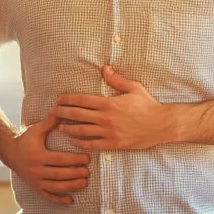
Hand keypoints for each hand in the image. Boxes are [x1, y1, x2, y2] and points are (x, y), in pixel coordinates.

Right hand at [0, 112, 89, 204]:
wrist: (10, 152)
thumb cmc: (26, 139)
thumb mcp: (36, 129)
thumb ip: (50, 121)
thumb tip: (61, 107)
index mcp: (38, 155)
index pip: (59, 160)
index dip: (74, 160)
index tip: (87, 159)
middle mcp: (36, 170)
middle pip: (58, 175)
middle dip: (74, 174)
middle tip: (88, 172)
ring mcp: (35, 180)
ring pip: (55, 187)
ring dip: (70, 187)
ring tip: (84, 183)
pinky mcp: (35, 187)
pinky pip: (47, 196)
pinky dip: (58, 200)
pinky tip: (70, 200)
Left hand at [54, 66, 173, 149]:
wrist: (161, 125)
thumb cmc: (148, 105)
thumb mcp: (133, 88)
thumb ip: (117, 80)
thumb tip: (104, 69)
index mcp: (109, 103)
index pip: (82, 100)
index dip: (68, 99)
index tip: (59, 99)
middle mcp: (106, 118)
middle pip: (77, 115)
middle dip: (62, 113)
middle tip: (52, 112)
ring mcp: (109, 132)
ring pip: (82, 131)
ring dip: (68, 129)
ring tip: (59, 128)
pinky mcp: (113, 144)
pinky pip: (92, 145)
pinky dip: (81, 143)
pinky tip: (74, 141)